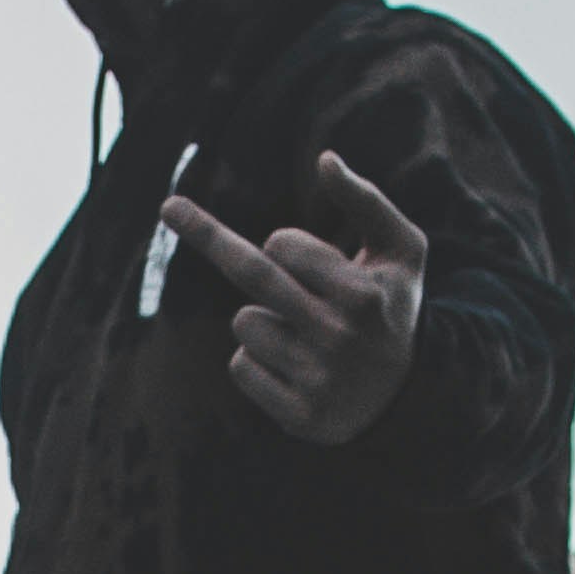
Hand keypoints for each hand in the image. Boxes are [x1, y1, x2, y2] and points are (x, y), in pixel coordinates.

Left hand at [158, 145, 425, 442]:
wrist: (405, 396)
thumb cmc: (392, 306)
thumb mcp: (401, 248)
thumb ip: (367, 200)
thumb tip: (324, 159)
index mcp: (360, 294)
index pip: (283, 246)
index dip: (283, 245)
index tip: (295, 254)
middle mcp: (337, 336)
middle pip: (254, 276)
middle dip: (208, 235)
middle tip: (169, 206)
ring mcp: (316, 379)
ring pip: (244, 323)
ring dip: (261, 319)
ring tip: (302, 335)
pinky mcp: (297, 414)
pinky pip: (241, 367)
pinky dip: (255, 360)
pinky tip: (293, 368)